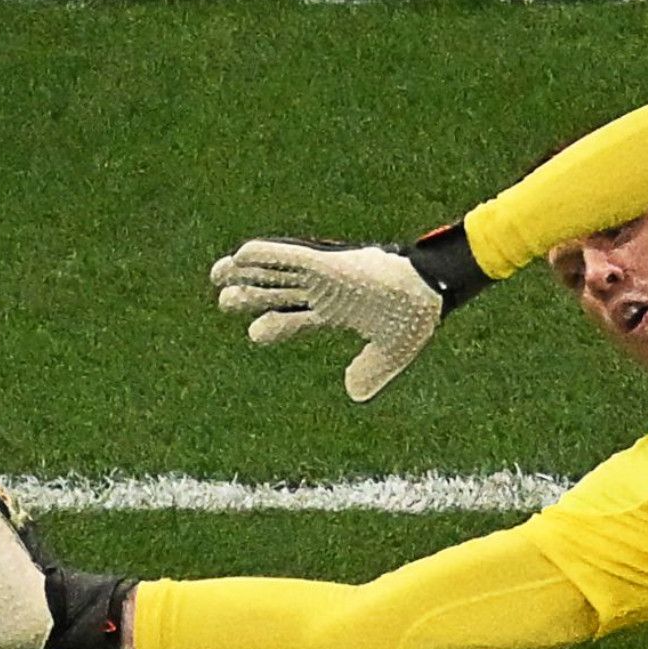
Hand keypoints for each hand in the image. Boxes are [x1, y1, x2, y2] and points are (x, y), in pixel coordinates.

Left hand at [209, 225, 493, 401]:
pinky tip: (242, 255)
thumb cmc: (415, 315)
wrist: (430, 291)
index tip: (255, 333)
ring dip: (245, 272)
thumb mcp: (390, 351)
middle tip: (224, 301)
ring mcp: (323, 275)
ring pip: (275, 272)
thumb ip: (372, 370)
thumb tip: (355, 394)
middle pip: (277, 292)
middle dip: (249, 295)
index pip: (295, 316)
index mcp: (336, 310)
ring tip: (217, 274)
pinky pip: (290, 256)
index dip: (273, 324)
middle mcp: (323, 291)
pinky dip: (266, 255)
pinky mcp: (327, 264)